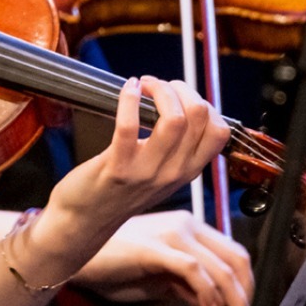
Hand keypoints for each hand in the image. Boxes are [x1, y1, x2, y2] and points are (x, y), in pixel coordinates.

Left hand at [46, 77, 231, 238]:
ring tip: (144, 85)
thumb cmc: (120, 190)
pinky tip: (128, 89)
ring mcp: (147, 172)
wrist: (85, 219)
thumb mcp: (162, 175)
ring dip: (159, 90)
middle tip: (159, 85)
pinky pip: (129, 126)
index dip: (204, 103)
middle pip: (199, 117)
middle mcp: (174, 172)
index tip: (181, 96)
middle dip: (181, 89)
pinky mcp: (118, 168)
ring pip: (174, 118)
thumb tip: (184, 107)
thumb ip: (178, 150)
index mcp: (188, 171)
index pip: (219, 132)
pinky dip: (129, 99)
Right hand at [72, 210, 253, 305]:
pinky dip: (206, 291)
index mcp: (189, 228)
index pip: (235, 254)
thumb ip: (187, 287)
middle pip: (236, 259)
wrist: (75, 253)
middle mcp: (186, 225)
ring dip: (233, 300)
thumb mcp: (159, 279)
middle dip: (247, 296)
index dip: (248, 286)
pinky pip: (192, 268)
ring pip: (219, 267)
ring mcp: (171, 234)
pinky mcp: (155, 247)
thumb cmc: (113, 265)